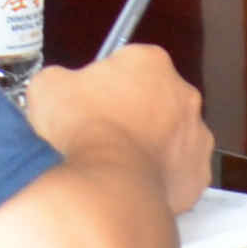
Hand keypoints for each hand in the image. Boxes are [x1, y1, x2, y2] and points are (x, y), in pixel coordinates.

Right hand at [23, 44, 214, 214]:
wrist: (109, 185)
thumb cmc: (83, 131)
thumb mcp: (48, 87)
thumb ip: (59, 79)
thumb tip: (58, 88)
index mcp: (151, 62)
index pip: (129, 63)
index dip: (106, 82)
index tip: (90, 101)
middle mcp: (183, 94)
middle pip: (156, 97)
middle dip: (133, 111)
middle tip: (102, 132)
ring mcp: (197, 135)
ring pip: (171, 135)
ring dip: (151, 143)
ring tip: (118, 162)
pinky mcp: (198, 174)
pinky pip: (179, 171)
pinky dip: (161, 176)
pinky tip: (135, 182)